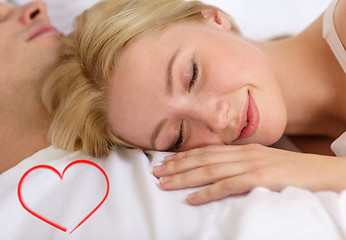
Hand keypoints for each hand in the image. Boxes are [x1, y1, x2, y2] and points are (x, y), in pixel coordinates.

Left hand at [153, 144, 345, 204]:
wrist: (321, 172)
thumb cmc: (292, 169)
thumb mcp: (263, 160)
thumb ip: (242, 162)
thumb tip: (221, 170)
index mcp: (243, 149)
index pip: (206, 150)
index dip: (184, 156)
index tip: (165, 161)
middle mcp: (243, 153)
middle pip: (202, 159)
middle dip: (177, 166)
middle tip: (156, 172)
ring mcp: (250, 165)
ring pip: (209, 170)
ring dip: (184, 178)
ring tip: (165, 183)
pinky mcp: (259, 179)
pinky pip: (227, 186)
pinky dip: (207, 193)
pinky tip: (191, 199)